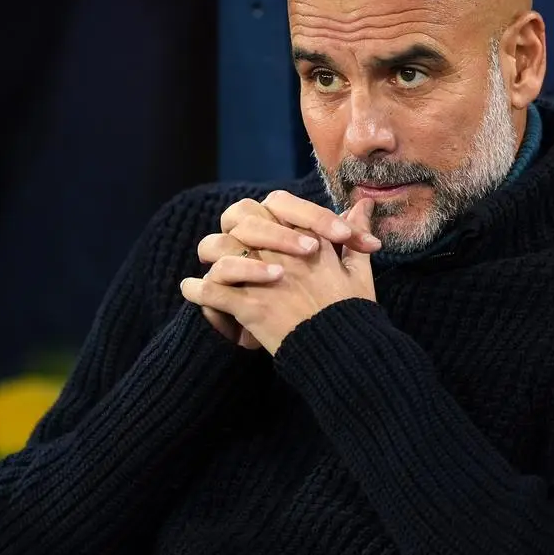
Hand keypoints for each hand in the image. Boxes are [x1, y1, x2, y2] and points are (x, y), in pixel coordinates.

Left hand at [182, 199, 377, 354]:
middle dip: (235, 227)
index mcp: (308, 238)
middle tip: (235, 242)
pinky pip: (211, 291)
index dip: (271, 214)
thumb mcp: (358, 269)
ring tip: (208, 267)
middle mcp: (281, 252)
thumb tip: (362, 204)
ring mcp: (263, 277)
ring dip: (213, 258)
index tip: (267, 230)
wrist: (343, 350)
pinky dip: (196, 290)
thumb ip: (355, 232)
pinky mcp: (249, 305)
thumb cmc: (352, 311)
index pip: (279, 204)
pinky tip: (190, 290)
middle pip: (242, 217)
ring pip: (220, 249)